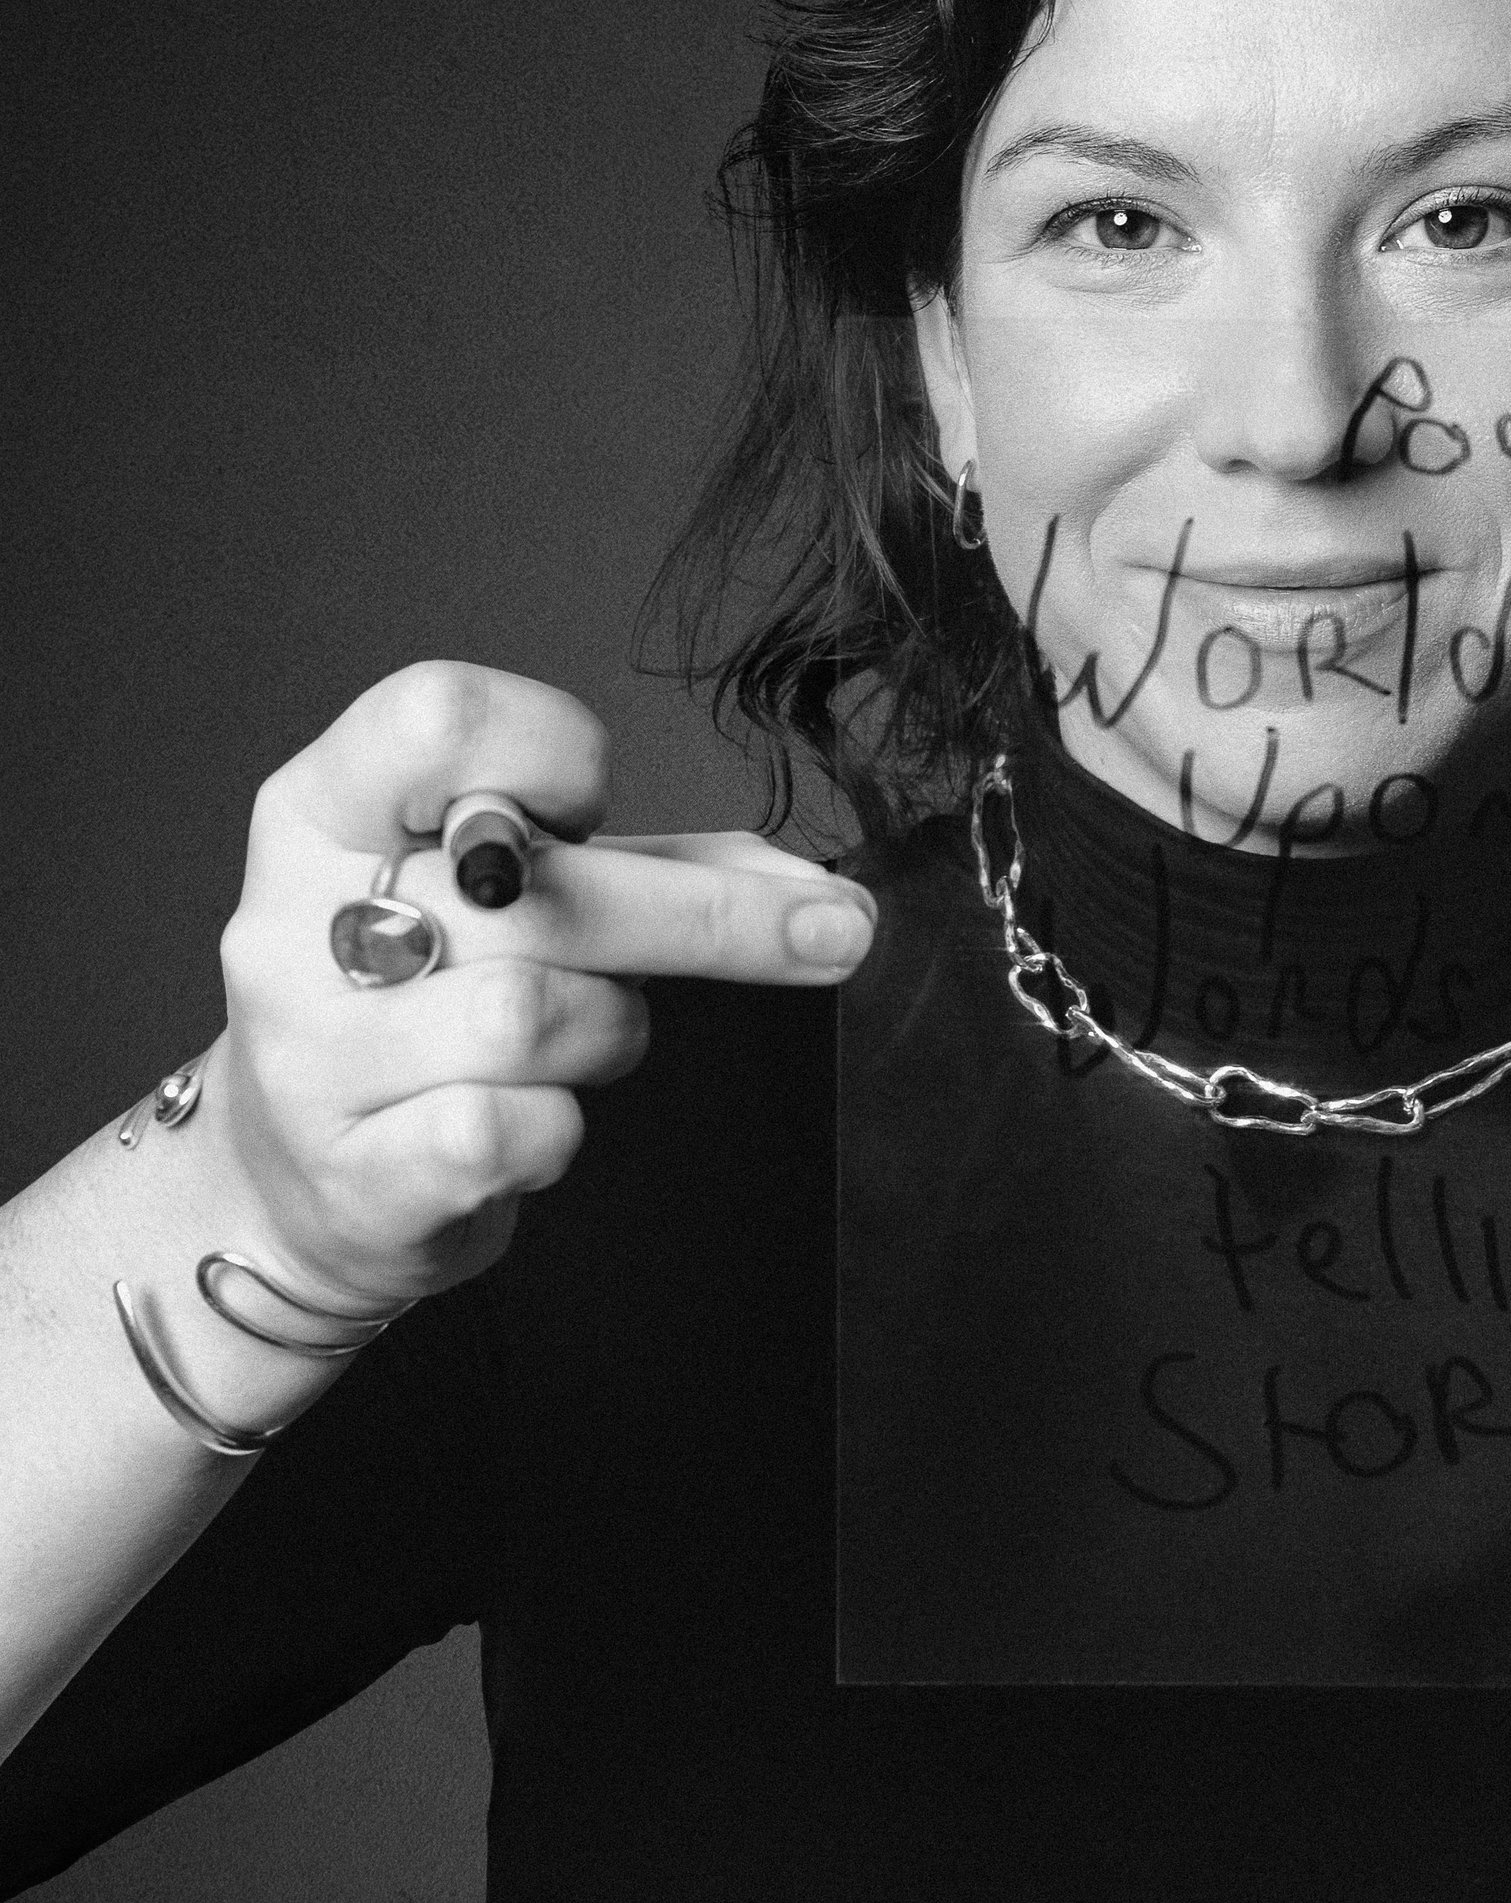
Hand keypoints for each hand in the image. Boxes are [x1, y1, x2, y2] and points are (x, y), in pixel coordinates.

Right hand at [213, 661, 872, 1310]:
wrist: (311, 1186)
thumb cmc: (437, 1007)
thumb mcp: (532, 904)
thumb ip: (669, 868)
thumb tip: (825, 895)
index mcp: (321, 813)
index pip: (433, 716)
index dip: (552, 749)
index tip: (597, 808)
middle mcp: (291, 923)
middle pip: (524, 885)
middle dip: (700, 915)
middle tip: (828, 931)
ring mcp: (308, 1057)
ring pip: (524, 1015)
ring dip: (609, 1030)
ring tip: (592, 1039)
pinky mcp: (351, 1175)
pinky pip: (505, 1131)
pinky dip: (557, 1130)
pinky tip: (537, 1124)